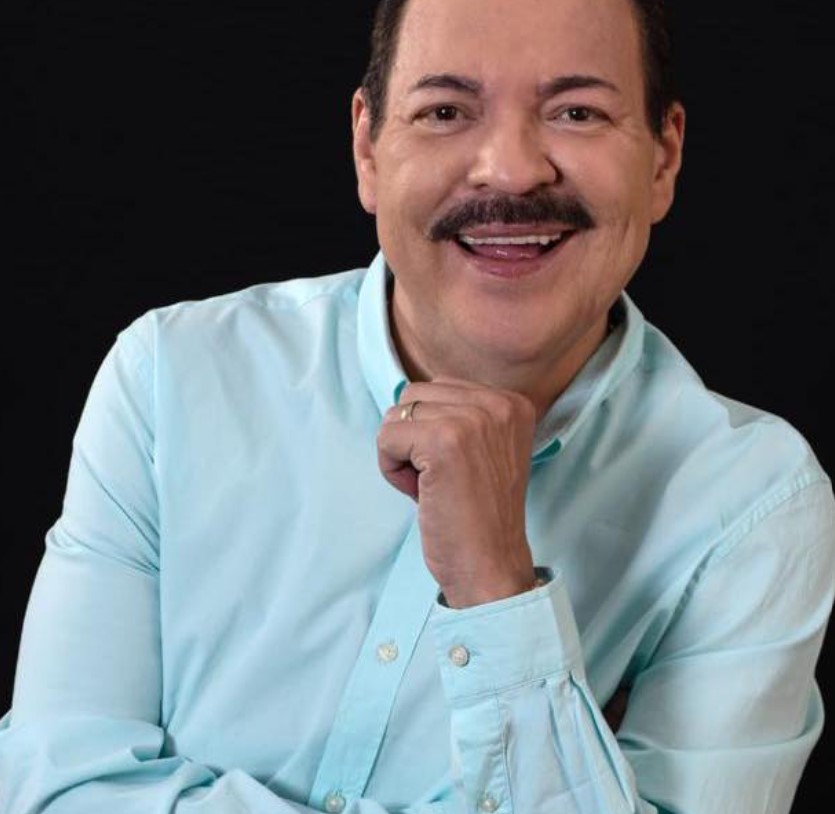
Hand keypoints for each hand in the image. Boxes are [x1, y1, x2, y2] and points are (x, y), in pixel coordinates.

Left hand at [377, 377, 536, 607]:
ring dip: (400, 452)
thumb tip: (406, 398)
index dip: (432, 430)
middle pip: (415, 395)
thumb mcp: (484, 451)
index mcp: (512, 403)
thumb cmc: (478, 516)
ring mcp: (472, 420)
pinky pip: (386, 437)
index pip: (439, 387)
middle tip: (439, 479)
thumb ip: (459, 416)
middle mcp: (498, 404)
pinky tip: (419, 493)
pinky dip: (390, 469)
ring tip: (431, 486)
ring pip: (397, 414)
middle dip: (412, 437)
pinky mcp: (443, 441)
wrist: (490, 565)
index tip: (456, 469)